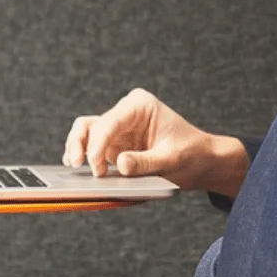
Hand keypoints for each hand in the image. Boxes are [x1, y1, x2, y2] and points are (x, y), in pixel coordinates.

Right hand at [62, 88, 248, 196]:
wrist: (203, 160)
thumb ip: (145, 162)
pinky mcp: (115, 146)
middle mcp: (126, 113)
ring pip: (86, 134)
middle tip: (77, 165)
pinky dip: (85, 158)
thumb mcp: (172, 160)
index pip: (109, 122)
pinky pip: (92, 149)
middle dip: (81, 144)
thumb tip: (119, 165)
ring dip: (77, 149)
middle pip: (91, 125)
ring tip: (73, 168)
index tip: (97, 169)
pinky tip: (79, 171)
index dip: (98, 145)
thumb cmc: (192, 154)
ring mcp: (118, 130)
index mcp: (140, 105)